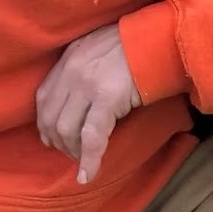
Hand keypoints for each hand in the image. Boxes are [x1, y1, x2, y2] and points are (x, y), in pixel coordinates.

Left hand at [36, 24, 140, 184]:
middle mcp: (74, 69)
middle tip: (70, 152)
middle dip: (57, 141)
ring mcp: (89, 84)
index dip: (45, 123)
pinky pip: (91, 136)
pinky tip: (88, 174)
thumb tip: (83, 93)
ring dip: (72, 150)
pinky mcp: (108, 99)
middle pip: (51, 116)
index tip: (53, 137)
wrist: (168, 37)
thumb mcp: (105, 45)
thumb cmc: (143, 43)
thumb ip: (89, 62)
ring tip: (83, 159)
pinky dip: (88, 159)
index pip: (44, 96)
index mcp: (72, 55)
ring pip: (66, 129)